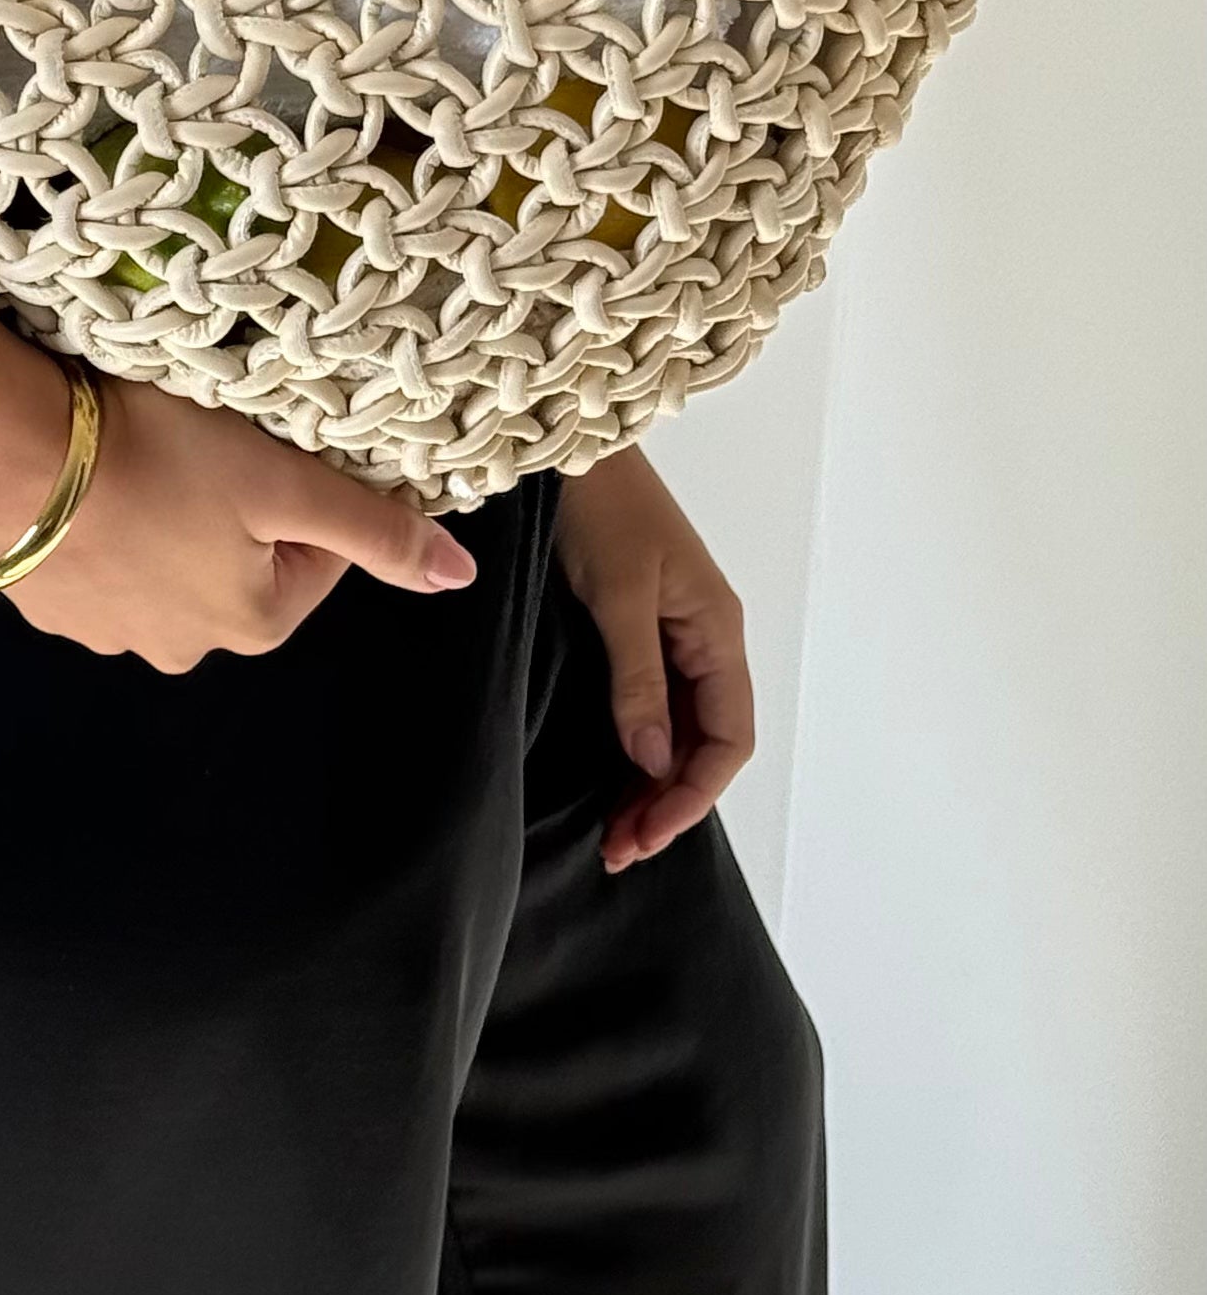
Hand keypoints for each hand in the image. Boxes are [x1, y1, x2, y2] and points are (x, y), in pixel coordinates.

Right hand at [0, 372, 474, 673]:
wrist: (14, 445)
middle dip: (231, 514)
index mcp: (251, 624)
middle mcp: (178, 649)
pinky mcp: (41, 605)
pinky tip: (88, 481)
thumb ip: (376, 529)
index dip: (302, 496)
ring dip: (164, 522)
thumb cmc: (162, 454)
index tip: (267, 449)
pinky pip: (96, 564)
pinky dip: (102, 528)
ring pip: (164, 567)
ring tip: (139, 458)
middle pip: (237, 568)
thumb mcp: (284, 482)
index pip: (317, 561)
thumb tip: (460, 576)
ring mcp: (103, 633)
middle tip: (202, 447)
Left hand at [552, 448, 753, 871]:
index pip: (727, 738)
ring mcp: (672, 634)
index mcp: (717, 630)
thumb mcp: (619, 593)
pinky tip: (607, 778)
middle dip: (668, 803)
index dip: (692, 796)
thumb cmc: (599, 505)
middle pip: (704, 744)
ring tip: (610, 832)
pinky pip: (651, 707)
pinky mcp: (636, 629)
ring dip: (649, 785)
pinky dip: (633, 751)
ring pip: (677, 732)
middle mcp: (704, 638)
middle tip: (616, 849)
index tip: (643, 835)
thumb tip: (651, 757)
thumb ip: (638, 677)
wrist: (566, 444)